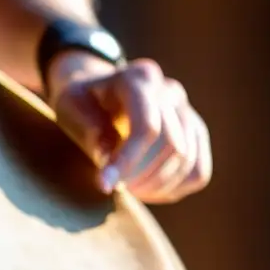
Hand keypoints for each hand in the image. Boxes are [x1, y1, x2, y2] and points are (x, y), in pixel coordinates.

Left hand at [45, 51, 211, 203]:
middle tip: (115, 186)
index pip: (147, 126)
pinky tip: (148, 190)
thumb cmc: (81, 100)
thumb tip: (107, 156)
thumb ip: (88, 127)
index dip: (128, 161)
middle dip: (141, 176)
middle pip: (171, 145)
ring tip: (128, 189)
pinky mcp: (194, 133)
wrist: (99, 91)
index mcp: (138, 79)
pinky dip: (174, 189)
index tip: (104, 185)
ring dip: (156, 186)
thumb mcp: (70, 106)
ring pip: (188, 161)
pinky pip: (198, 171)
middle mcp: (169, 91)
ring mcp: (187, 112)